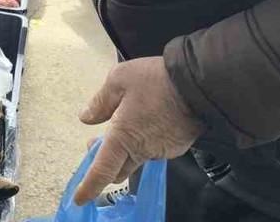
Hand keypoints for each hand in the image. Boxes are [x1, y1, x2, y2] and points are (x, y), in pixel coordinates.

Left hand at [73, 56, 203, 204]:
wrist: (200, 85)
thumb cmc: (156, 80)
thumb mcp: (118, 80)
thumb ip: (100, 102)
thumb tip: (86, 118)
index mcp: (123, 137)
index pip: (102, 170)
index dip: (89, 186)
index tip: (79, 198)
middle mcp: (142, 150)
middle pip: (118, 169)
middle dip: (104, 162)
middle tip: (96, 142)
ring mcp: (161, 151)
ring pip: (137, 158)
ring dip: (126, 149)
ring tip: (125, 122)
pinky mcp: (176, 147)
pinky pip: (154, 150)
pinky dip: (144, 142)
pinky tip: (147, 120)